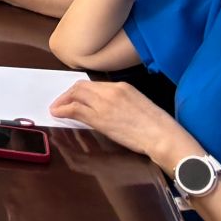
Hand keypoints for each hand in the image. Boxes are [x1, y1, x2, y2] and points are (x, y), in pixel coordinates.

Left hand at [48, 80, 193, 168]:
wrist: (163, 136)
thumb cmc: (157, 126)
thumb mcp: (138, 105)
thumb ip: (121, 102)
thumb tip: (106, 107)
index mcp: (122, 86)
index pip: (94, 85)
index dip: (80, 91)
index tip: (74, 97)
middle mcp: (111, 91)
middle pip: (81, 87)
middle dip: (68, 94)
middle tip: (61, 102)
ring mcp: (104, 103)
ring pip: (75, 95)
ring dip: (63, 101)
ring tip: (56, 108)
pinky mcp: (100, 118)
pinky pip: (75, 109)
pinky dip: (64, 110)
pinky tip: (58, 114)